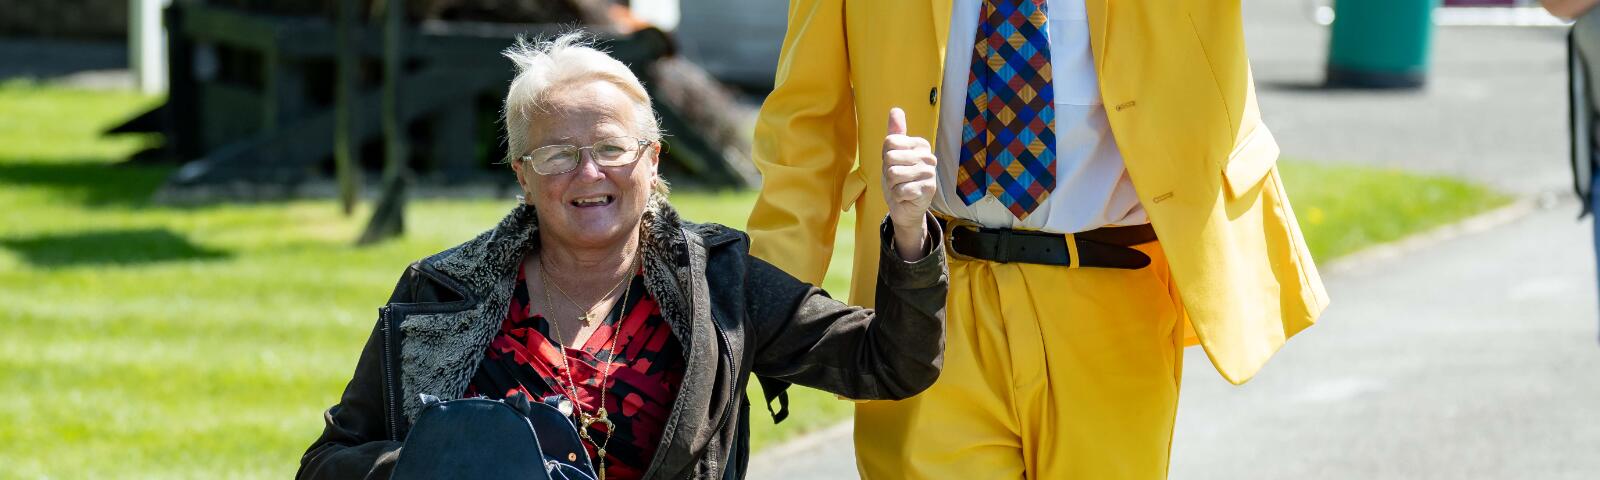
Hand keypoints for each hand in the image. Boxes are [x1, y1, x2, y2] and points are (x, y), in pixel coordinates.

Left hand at [881, 107, 936, 259]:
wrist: (905, 206)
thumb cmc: (898, 178)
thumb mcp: (892, 154)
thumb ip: (895, 132)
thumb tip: (896, 109)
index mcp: (920, 144)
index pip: (889, 142)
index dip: (885, 157)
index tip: (894, 165)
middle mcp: (928, 156)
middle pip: (890, 158)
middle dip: (888, 172)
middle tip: (897, 179)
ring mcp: (930, 173)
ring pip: (894, 174)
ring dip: (892, 185)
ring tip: (901, 187)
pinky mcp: (928, 190)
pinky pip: (900, 190)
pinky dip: (897, 196)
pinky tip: (905, 197)